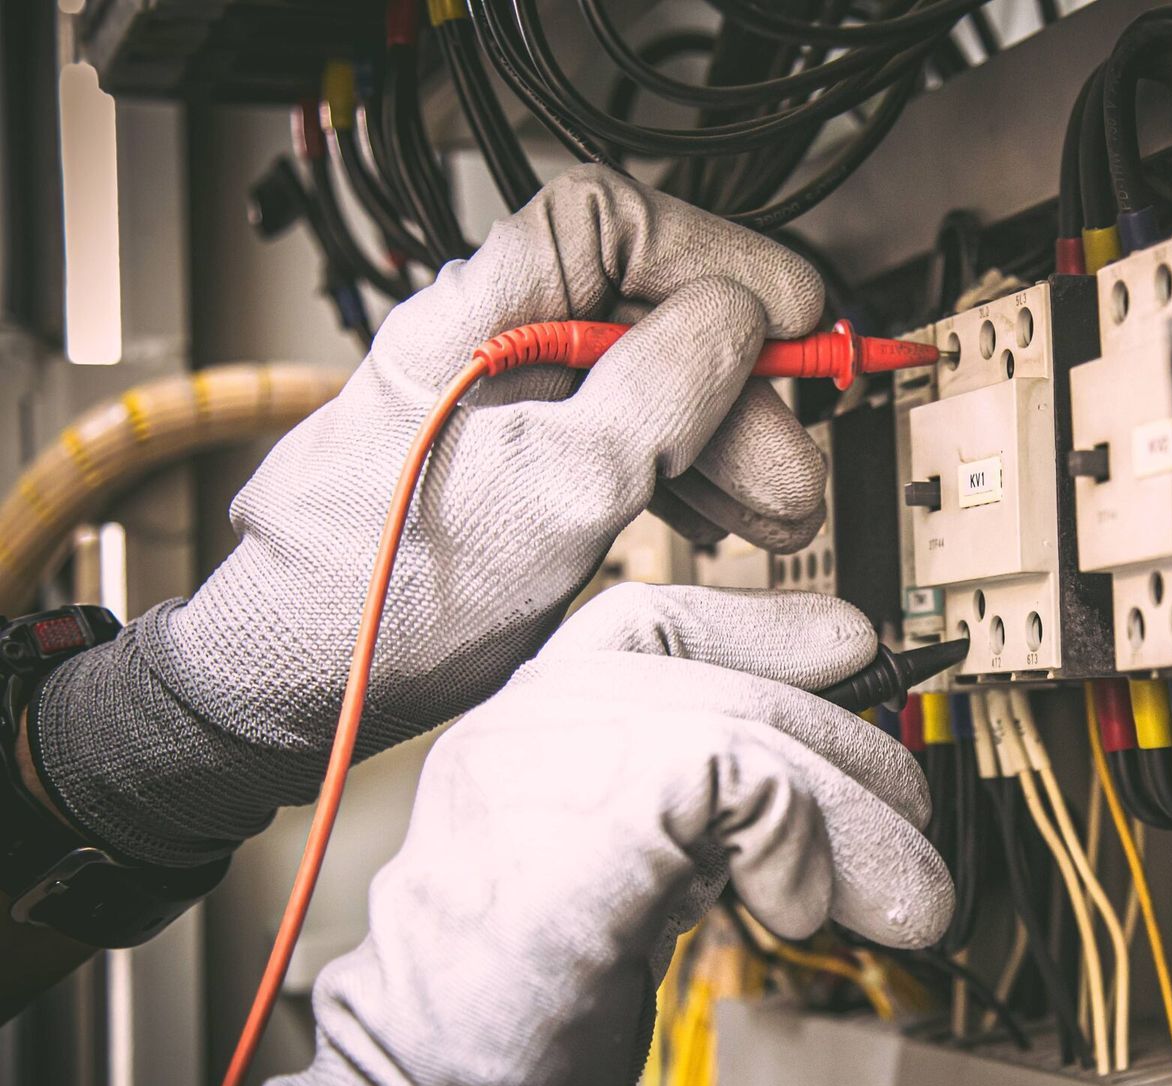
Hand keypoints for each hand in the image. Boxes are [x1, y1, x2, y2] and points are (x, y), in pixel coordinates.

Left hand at [30, 167, 828, 865]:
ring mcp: (505, 412)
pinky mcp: (518, 471)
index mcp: (473, 319)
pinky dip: (685, 478)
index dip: (713, 256)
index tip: (787, 315)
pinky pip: (623, 446)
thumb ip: (654, 395)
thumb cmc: (383, 602)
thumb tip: (737, 320)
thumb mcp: (553, 493)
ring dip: (727, 445)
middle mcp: (489, 350)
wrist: (292, 688)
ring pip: (646, 389)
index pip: (610, 223)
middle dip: (739, 389)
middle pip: (646, 319)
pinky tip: (725, 522)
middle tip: (793, 464)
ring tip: (780, 513)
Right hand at [146, 584, 951, 1085]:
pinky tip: (796, 914)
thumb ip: (688, 818)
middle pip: (730, 683)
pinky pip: (756, 780)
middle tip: (913, 843)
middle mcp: (526, 721)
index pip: (651, 623)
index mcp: (526, 731)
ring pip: (757, 730)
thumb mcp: (621, 882)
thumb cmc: (516, 1024)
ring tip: (906, 899)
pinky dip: (807, 848)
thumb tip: (821, 790)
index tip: (853, 647)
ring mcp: (549, 752)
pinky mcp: (599, 800)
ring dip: (859, 822)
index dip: (763, 628)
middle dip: (851, 760)